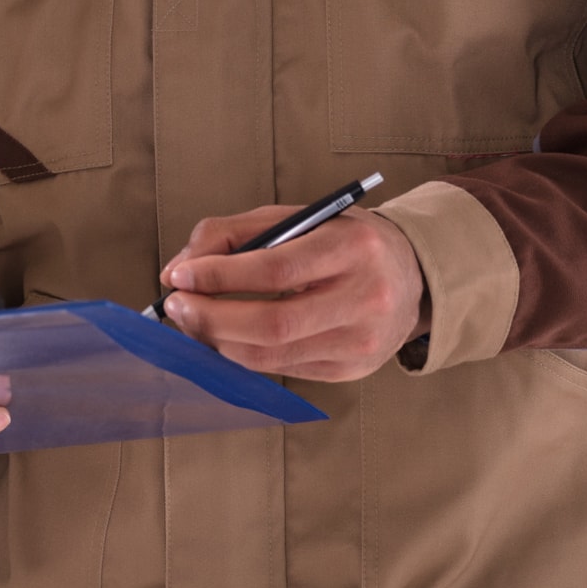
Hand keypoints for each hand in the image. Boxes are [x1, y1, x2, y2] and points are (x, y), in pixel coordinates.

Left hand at [159, 204, 427, 381]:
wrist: (410, 276)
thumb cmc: (344, 242)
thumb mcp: (297, 217)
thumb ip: (234, 233)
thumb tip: (179, 269)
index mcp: (353, 247)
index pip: (275, 269)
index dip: (219, 276)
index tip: (179, 276)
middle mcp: (364, 298)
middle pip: (272, 323)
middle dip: (211, 317)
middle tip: (176, 305)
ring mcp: (360, 342)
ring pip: (272, 355)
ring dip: (219, 341)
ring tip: (193, 321)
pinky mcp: (351, 370)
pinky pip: (283, 368)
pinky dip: (244, 355)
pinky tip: (225, 337)